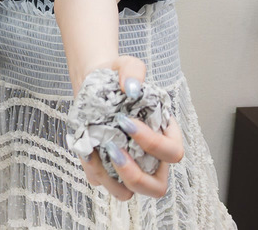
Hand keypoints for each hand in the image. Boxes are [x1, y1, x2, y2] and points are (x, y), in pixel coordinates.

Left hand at [78, 56, 183, 199]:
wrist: (92, 83)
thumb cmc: (116, 76)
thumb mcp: (126, 64)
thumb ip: (133, 70)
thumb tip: (131, 89)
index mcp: (166, 135)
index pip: (172, 153)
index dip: (153, 143)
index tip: (126, 121)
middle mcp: (150, 157)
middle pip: (156, 187)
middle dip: (135, 175)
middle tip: (114, 149)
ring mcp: (127, 166)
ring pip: (127, 193)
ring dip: (111, 179)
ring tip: (96, 152)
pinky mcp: (104, 168)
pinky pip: (100, 182)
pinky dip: (92, 171)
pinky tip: (85, 149)